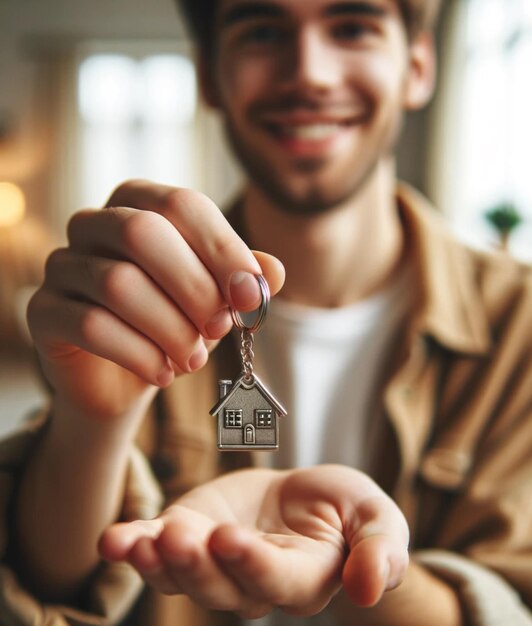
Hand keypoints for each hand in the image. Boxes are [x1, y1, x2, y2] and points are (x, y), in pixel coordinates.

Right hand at [27, 180, 284, 421]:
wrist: (131, 373)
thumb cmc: (178, 321)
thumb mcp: (219, 298)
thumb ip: (244, 280)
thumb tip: (273, 271)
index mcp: (141, 204)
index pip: (183, 205)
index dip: (223, 249)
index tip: (251, 296)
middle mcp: (95, 223)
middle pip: (144, 233)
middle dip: (195, 288)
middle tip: (220, 329)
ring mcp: (63, 264)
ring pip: (118, 283)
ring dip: (170, 329)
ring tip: (194, 359)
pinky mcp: (44, 311)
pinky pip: (90, 325)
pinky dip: (139, 355)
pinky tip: (163, 373)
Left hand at [99, 465, 409, 618]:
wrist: (304, 494)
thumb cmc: (345, 507)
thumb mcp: (376, 518)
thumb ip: (379, 550)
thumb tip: (369, 589)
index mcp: (302, 580)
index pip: (275, 582)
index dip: (251, 565)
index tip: (228, 539)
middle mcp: (253, 584)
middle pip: (219, 588)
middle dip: (196, 565)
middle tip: (180, 535)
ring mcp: (215, 563)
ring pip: (183, 577)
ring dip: (158, 562)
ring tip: (136, 541)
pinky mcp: (190, 535)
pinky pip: (157, 551)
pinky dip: (133, 547)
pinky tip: (114, 538)